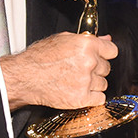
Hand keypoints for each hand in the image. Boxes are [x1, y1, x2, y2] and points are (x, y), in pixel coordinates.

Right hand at [2, 32, 117, 109]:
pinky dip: (92, 97)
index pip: (112, 51)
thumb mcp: (63, 39)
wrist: (25, 77)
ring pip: (103, 84)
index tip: (101, 56)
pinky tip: (80, 91)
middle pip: (107, 68)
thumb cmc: (39, 58)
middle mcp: (88, 62)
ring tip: (77, 80)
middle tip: (81, 69)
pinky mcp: (81, 98)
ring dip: (94, 83)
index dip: (105, 53)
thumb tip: (105, 39)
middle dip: (97, 69)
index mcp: (86, 45)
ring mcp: (86, 81)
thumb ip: (87, 39)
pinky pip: (100, 98)